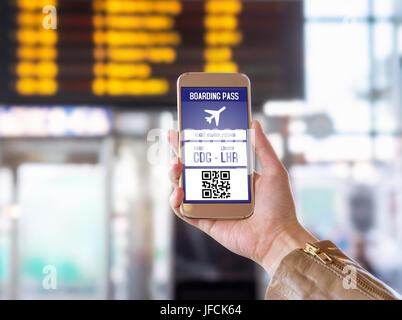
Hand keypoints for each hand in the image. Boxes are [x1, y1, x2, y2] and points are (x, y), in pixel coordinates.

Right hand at [168, 120, 316, 275]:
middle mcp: (219, 189)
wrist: (277, 237)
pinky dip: (176, 202)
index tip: (183, 129)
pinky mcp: (205, 221)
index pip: (209, 156)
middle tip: (173, 141)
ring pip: (183, 187)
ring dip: (174, 175)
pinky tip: (179, 192)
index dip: (195, 144)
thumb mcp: (274, 171)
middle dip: (179, 154)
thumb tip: (253, 123)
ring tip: (176, 165)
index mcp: (233, 176)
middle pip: (192, 169)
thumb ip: (262, 148)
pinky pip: (184, 211)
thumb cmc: (279, 205)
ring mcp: (210, 205)